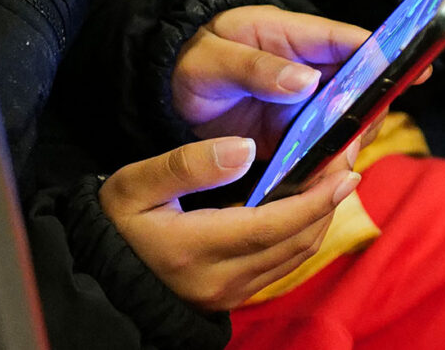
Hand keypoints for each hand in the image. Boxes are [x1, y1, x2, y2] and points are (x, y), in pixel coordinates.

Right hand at [100, 136, 360, 309]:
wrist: (98, 276)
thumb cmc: (113, 224)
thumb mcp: (135, 185)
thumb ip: (188, 165)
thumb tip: (245, 148)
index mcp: (196, 247)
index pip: (274, 224)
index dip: (315, 198)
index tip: (343, 169)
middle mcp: (220, 278)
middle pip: (295, 241)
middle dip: (328, 202)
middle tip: (346, 163)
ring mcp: (229, 292)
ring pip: (294, 256)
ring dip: (320, 219)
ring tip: (336, 180)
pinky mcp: (232, 295)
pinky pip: (282, 265)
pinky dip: (303, 234)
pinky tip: (309, 207)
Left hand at [173, 5, 429, 157]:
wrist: (173, 88)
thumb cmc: (194, 59)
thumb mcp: (213, 60)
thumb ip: (256, 69)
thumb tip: (306, 81)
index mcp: (295, 36)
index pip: (350, 42)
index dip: (388, 54)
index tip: (419, 71)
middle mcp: (311, 69)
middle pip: (361, 87)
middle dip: (368, 112)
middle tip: (356, 139)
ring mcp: (307, 103)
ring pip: (347, 122)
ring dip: (347, 143)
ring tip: (332, 165)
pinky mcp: (297, 134)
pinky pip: (323, 149)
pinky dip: (326, 165)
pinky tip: (320, 180)